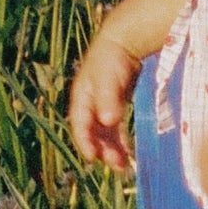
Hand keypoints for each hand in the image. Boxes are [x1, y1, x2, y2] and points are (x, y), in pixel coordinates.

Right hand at [67, 25, 142, 172]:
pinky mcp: (113, 106)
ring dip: (111, 150)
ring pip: (104, 134)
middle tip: (117, 166)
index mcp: (81, 98)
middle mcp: (89, 105)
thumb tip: (108, 121)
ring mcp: (101, 106)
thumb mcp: (109, 78)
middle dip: (103, 150)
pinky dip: (119, 141)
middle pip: (93, 133)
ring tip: (123, 167)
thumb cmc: (113, 58)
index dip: (84, 141)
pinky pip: (114, 129)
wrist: (124, 42)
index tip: (92, 157)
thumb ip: (108, 99)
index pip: (79, 124)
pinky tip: (127, 152)